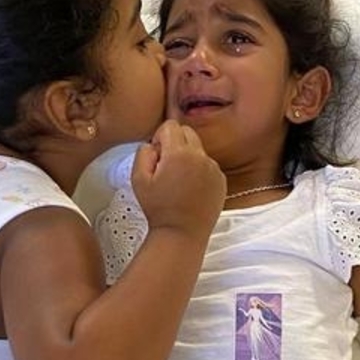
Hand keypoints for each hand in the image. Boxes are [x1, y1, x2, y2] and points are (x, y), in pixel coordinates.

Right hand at [131, 120, 223, 236]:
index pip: (170, 126)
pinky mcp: (221, 180)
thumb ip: (143, 153)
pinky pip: (208, 165)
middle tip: (166, 166)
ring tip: (179, 182)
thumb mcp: (138, 179)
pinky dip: (199, 171)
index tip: (157, 155)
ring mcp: (213, 168)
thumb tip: (153, 144)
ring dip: (188, 158)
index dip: (159, 137)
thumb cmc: (158, 209)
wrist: (181, 234)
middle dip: (175, 143)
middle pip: (187, 132)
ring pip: (198, 150)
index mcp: (179, 153)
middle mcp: (200, 156)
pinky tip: (190, 190)